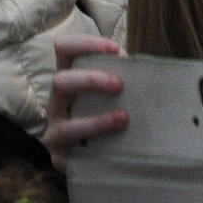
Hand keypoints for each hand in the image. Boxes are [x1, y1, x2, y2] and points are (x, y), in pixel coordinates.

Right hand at [42, 34, 125, 170]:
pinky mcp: (60, 157)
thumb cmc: (109, 108)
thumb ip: (124, 73)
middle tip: (119, 85)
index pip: (64, 50)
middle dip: (90, 80)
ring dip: (96, 121)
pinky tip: (114, 147)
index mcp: (70, 78)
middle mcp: (56, 102)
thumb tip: (148, 66)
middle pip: (59, 82)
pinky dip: (94, 150)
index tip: (115, 49)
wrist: (99, 151)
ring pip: (64, 126)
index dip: (85, 45)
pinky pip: (70, 155)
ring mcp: (54, 131)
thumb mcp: (114, 88)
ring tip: (123, 118)